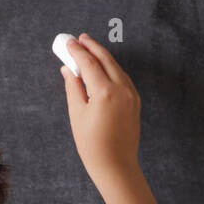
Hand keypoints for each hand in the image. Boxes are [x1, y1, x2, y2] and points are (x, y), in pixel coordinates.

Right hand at [60, 34, 141, 186]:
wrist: (116, 165)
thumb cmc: (92, 144)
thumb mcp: (77, 114)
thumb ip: (73, 88)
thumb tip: (68, 70)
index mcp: (104, 91)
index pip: (89, 63)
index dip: (77, 51)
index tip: (68, 42)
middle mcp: (121, 89)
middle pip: (106, 59)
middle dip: (92, 47)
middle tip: (80, 38)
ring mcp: (131, 94)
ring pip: (116, 67)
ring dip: (103, 56)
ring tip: (90, 49)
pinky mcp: (135, 101)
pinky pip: (123, 78)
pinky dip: (112, 69)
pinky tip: (103, 68)